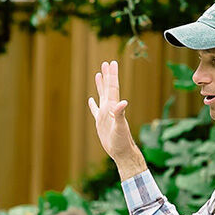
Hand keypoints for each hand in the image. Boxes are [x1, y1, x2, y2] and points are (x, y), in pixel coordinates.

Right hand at [88, 60, 146, 178]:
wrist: (121, 152)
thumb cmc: (122, 141)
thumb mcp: (120, 127)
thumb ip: (120, 114)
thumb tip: (123, 102)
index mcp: (113, 107)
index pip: (113, 87)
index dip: (112, 75)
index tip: (112, 63)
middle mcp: (109, 109)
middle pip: (108, 88)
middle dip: (107, 76)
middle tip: (106, 63)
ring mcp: (105, 115)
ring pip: (102, 96)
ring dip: (100, 85)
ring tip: (98, 74)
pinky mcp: (101, 122)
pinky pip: (95, 110)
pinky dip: (93, 104)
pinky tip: (91, 99)